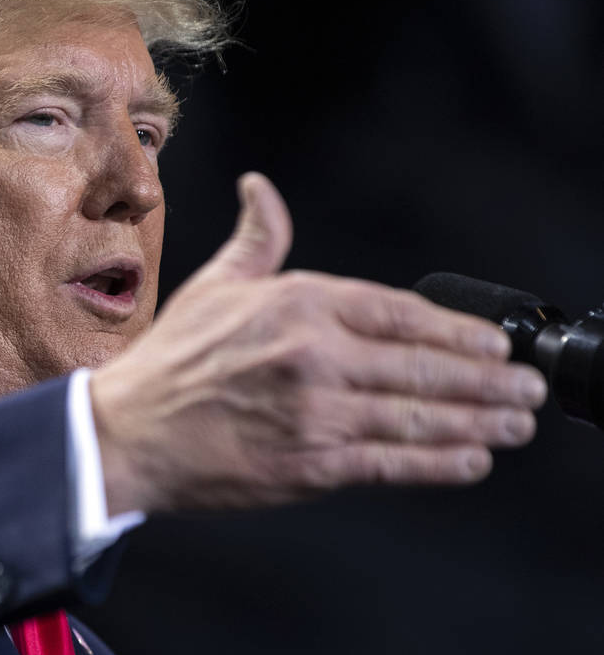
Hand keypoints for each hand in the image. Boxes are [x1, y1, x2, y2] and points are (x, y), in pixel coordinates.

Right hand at [90, 173, 547, 513]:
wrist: (127, 432)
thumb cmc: (170, 362)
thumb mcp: (215, 286)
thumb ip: (258, 238)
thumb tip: (261, 189)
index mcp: (297, 304)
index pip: (400, 311)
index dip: (456, 331)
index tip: (492, 343)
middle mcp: (315, 355)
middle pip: (423, 366)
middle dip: (486, 380)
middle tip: (527, 388)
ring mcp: (316, 412)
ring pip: (418, 415)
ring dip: (478, 420)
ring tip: (515, 422)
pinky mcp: (310, 464)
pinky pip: (391, 463)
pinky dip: (438, 463)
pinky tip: (471, 459)